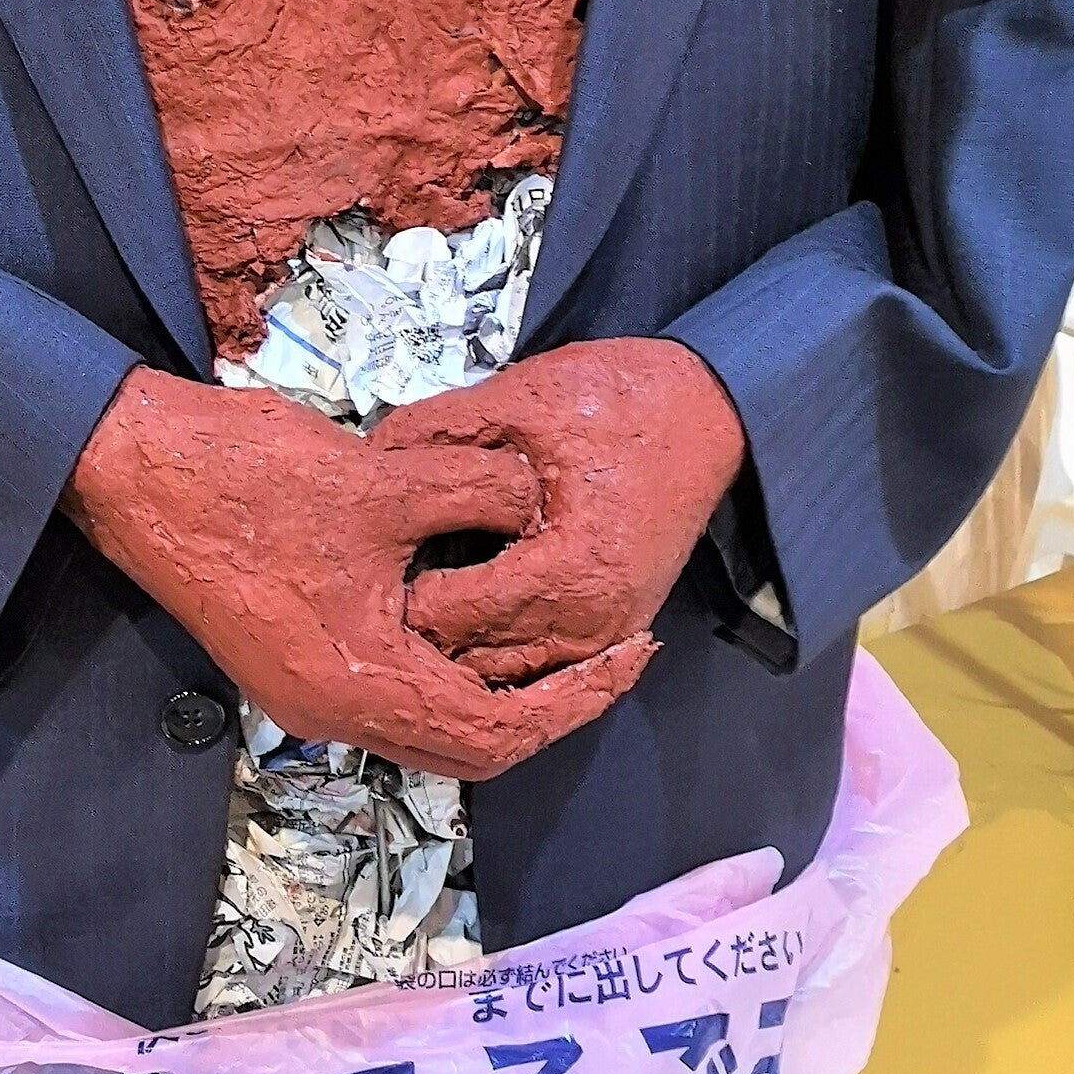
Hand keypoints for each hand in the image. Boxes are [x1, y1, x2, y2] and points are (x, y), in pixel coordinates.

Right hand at [63, 369, 653, 779]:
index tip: (629, 653)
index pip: (496, 733)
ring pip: (428, 724)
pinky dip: (446, 669)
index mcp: (359, 686)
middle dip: (547, 706)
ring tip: (555, 634)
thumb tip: (544, 496)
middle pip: (467, 747)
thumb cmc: (249, 479)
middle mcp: (331, 713)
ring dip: (495, 691)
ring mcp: (305, 694)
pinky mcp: (290, 664)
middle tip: (609, 652)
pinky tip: (476, 611)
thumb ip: (478, 494)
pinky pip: (391, 693)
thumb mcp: (382, 481)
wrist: (134, 471)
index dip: (574, 700)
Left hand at [379, 339, 745, 682]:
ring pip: (504, 677)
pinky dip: (495, 651)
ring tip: (410, 597)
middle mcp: (593, 622)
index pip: (451, 614)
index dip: (393, 588)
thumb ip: (436, 430)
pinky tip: (460, 614)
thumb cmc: (622, 400)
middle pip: (471, 660)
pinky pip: (540, 669)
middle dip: (418, 628)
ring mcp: (609, 636)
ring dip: (455, 646)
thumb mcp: (519, 397)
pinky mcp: (615, 633)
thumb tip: (362, 456)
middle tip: (371, 584)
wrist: (711, 411)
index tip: (361, 556)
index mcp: (570, 569)